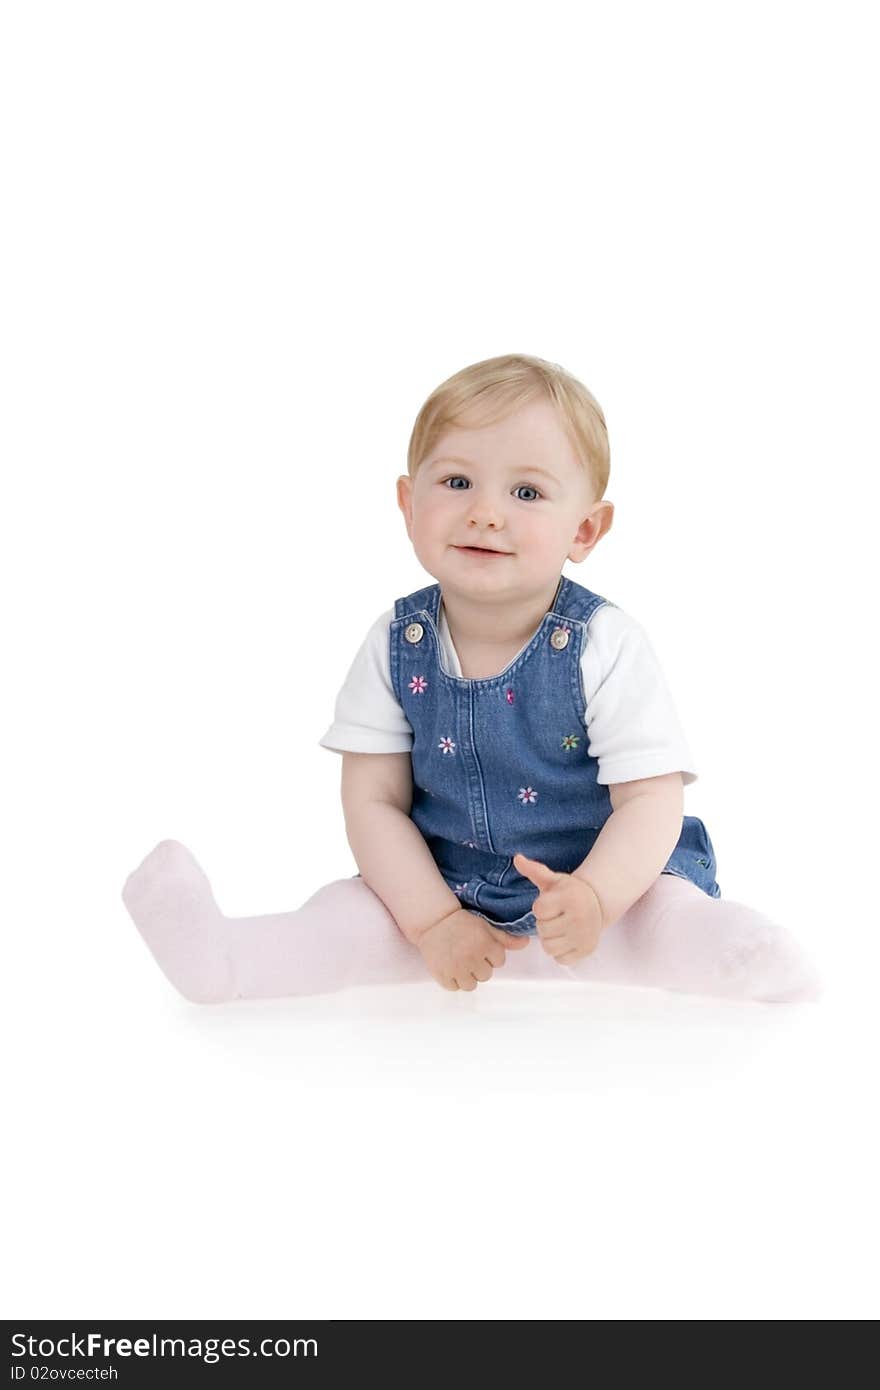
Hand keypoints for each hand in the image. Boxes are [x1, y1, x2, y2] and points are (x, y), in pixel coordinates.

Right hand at [415, 906, 530, 991]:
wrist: (434, 922)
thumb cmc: (463, 924)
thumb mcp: (486, 928)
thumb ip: (506, 939)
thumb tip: (526, 943)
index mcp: (485, 944)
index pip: (499, 962)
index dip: (490, 955)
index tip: (480, 947)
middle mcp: (471, 957)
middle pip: (486, 976)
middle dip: (479, 966)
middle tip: (468, 953)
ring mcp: (456, 967)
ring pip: (471, 985)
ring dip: (467, 976)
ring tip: (459, 962)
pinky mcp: (441, 974)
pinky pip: (454, 988)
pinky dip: (453, 980)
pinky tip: (450, 967)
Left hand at [514, 852, 605, 965]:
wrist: (597, 903)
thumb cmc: (571, 891)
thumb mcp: (553, 880)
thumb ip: (534, 870)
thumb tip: (517, 858)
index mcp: (570, 898)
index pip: (539, 910)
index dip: (541, 907)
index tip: (552, 903)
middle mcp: (579, 918)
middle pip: (542, 930)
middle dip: (545, 923)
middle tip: (557, 916)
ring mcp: (584, 936)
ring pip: (549, 948)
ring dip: (551, 939)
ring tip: (561, 928)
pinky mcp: (586, 951)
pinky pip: (560, 959)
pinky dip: (561, 951)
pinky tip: (567, 939)